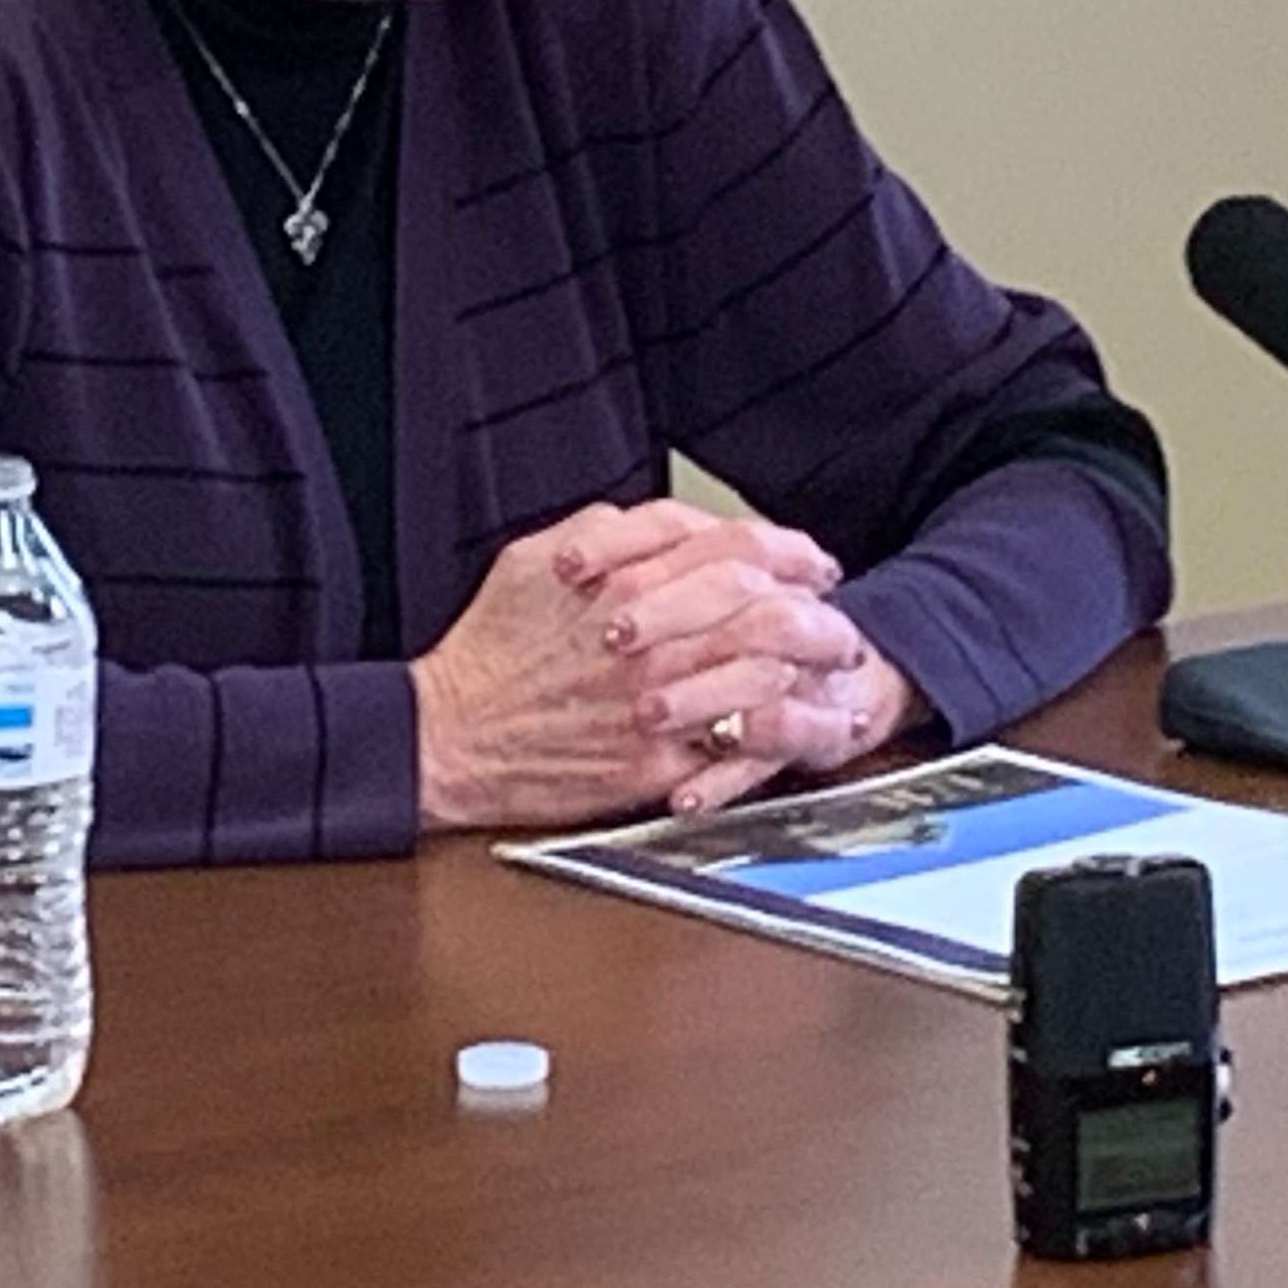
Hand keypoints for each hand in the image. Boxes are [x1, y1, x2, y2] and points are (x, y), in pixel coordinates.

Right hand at [412, 501, 855, 831]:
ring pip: (765, 674)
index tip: (811, 564)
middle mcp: (650, 639)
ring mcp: (656, 705)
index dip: (790, 552)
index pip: (739, 550)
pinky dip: (775, 731)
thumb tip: (673, 522)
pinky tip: (792, 724)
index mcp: (626, 580)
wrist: (450, 736)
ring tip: (826, 675)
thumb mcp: (538, 557)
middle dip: (819, 614)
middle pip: (769, 610)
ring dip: (808, 672)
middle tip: (837, 625)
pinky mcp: (655, 765)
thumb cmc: (492, 650)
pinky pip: (735, 745)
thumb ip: (613, 531)